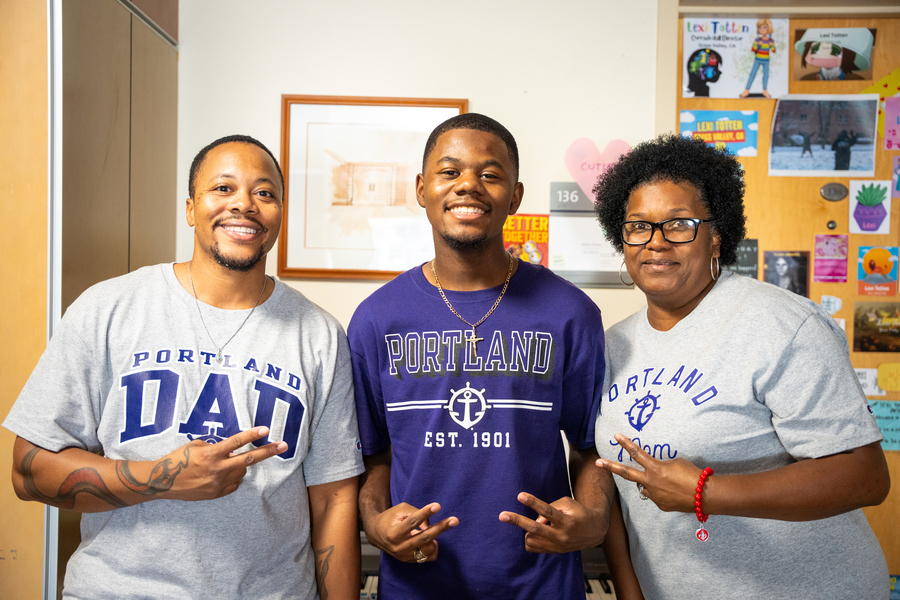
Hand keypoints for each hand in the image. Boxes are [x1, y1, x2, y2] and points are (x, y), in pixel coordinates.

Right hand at [147, 426, 286, 500]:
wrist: (163, 482)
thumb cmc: (178, 459)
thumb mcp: (195, 446)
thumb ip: (215, 446)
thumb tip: (232, 448)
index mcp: (211, 454)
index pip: (236, 442)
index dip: (252, 435)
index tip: (266, 430)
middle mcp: (217, 469)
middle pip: (249, 459)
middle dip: (268, 452)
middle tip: (283, 446)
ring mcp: (218, 483)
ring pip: (241, 471)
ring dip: (239, 464)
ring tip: (224, 463)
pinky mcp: (217, 494)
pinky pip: (234, 483)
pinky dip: (231, 477)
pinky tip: (219, 474)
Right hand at [363, 502, 457, 562]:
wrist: (377, 534)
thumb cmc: (390, 518)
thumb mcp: (400, 509)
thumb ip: (416, 513)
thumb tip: (430, 525)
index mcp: (394, 533)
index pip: (412, 522)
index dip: (425, 513)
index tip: (437, 506)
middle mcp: (399, 547)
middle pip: (424, 537)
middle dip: (441, 527)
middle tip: (454, 520)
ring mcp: (405, 556)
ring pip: (429, 549)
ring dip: (435, 537)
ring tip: (433, 529)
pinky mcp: (410, 561)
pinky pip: (429, 557)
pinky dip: (433, 547)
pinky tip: (430, 540)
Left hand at [498, 492, 608, 552]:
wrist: (594, 531)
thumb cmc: (577, 512)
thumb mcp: (567, 504)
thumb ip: (549, 508)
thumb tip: (534, 520)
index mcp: (566, 520)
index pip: (547, 511)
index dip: (533, 502)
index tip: (520, 495)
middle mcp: (561, 535)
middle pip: (535, 529)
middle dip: (517, 521)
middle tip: (502, 515)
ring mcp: (556, 546)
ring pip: (531, 538)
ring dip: (528, 529)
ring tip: (538, 524)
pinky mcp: (553, 552)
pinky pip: (532, 547)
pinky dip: (530, 538)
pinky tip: (535, 532)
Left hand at [595, 433, 700, 512]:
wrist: (705, 495)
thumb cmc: (693, 474)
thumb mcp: (676, 463)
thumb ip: (661, 465)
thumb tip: (656, 471)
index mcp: (655, 468)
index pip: (636, 453)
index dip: (625, 443)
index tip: (615, 436)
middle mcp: (650, 482)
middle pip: (626, 473)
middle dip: (611, 467)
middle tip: (597, 463)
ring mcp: (654, 496)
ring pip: (644, 487)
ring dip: (649, 483)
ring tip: (667, 483)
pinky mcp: (661, 506)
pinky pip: (656, 496)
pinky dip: (662, 493)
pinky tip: (675, 492)